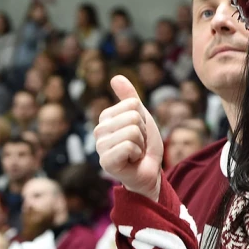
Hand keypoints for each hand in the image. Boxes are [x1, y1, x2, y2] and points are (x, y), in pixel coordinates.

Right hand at [94, 75, 162, 200]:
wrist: (149, 172)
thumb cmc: (144, 146)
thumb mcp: (141, 117)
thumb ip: (129, 97)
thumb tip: (116, 77)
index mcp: (106, 117)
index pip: (133, 104)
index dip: (143, 119)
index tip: (140, 132)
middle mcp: (99, 130)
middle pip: (133, 117)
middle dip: (143, 133)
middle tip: (138, 145)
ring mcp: (100, 147)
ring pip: (132, 131)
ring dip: (141, 145)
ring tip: (135, 153)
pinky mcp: (105, 161)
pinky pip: (128, 145)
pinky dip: (137, 154)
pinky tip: (131, 161)